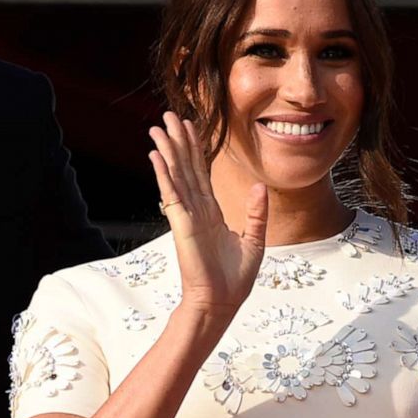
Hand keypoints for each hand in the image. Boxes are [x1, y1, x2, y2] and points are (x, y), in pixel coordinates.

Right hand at [149, 112, 267, 321]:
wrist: (222, 302)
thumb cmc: (235, 279)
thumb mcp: (255, 240)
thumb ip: (257, 212)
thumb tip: (260, 186)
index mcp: (212, 212)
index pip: (202, 173)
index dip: (196, 149)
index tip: (190, 126)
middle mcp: (196, 210)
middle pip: (185, 167)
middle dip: (177, 141)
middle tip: (168, 115)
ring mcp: (187, 216)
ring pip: (176, 175)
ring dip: (167, 150)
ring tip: (158, 128)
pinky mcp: (183, 225)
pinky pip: (172, 194)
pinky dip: (164, 174)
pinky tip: (157, 156)